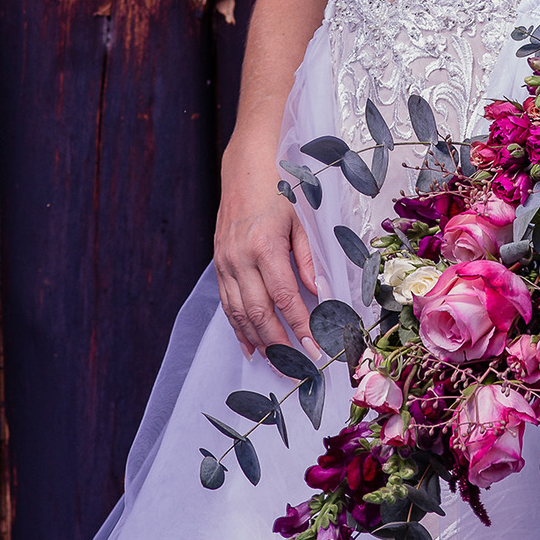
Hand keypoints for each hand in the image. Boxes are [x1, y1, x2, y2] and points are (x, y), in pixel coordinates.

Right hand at [213, 159, 319, 360]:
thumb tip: (320, 293)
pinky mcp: (219, 265)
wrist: (245, 169)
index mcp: (265, 246)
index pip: (285, 298)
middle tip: (297, 369)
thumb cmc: (280, 191)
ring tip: (277, 366)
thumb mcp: (303, 220)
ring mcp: (226, 264)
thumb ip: (309, 259)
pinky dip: (239, 330)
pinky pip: (227, 305)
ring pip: (240, 315)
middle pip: (260, 314)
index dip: (300, 326)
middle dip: (280, 346)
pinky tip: (250, 348)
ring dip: (259, 344)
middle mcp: (240, 259)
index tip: (315, 349)